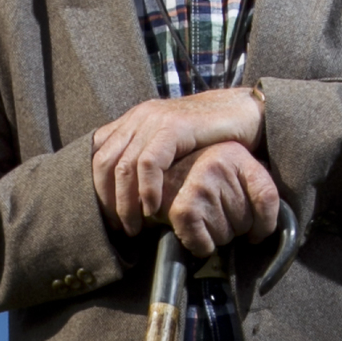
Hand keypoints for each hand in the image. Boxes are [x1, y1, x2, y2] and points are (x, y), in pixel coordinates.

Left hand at [91, 88, 265, 232]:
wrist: (244, 113)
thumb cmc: (211, 136)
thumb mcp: (171, 147)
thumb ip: (149, 159)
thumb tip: (127, 193)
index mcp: (133, 120)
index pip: (97, 155)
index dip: (97, 189)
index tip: (108, 217)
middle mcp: (139, 117)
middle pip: (104, 163)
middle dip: (107, 200)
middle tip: (119, 227)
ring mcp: (154, 119)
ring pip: (123, 165)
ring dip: (125, 202)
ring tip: (135, 226)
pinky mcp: (173, 126)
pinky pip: (149, 162)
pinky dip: (147, 189)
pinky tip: (153, 208)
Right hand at [162, 141, 280, 257]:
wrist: (149, 180)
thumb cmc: (194, 182)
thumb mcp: (229, 172)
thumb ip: (254, 189)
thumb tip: (269, 226)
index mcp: (236, 153)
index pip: (267, 197)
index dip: (266, 223)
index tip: (257, 231)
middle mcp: (219, 163)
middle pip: (248, 222)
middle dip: (234, 227)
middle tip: (215, 214)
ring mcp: (200, 184)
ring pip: (227, 236)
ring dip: (216, 236)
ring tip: (201, 218)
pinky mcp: (183, 208)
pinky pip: (206, 244)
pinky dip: (201, 246)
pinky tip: (193, 231)